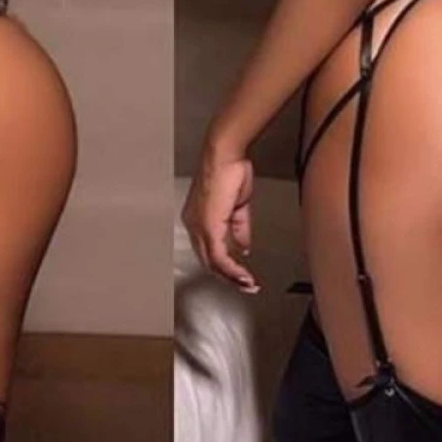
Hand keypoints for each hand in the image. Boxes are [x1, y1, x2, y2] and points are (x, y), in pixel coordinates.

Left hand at [181, 150, 260, 293]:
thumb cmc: (230, 170)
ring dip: (232, 277)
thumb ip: (239, 228)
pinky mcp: (208, 226)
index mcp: (197, 218)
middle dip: (229, 277)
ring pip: (212, 263)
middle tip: (247, 286)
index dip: (225, 266)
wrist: (225, 155)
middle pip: (208, 261)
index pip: (208, 250)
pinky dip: (232, 269)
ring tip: (249, 285)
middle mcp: (193, 224)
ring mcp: (198, 226)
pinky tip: (244, 276)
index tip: (241, 276)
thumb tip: (244, 247)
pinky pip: (219, 256)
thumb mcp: (238, 206)